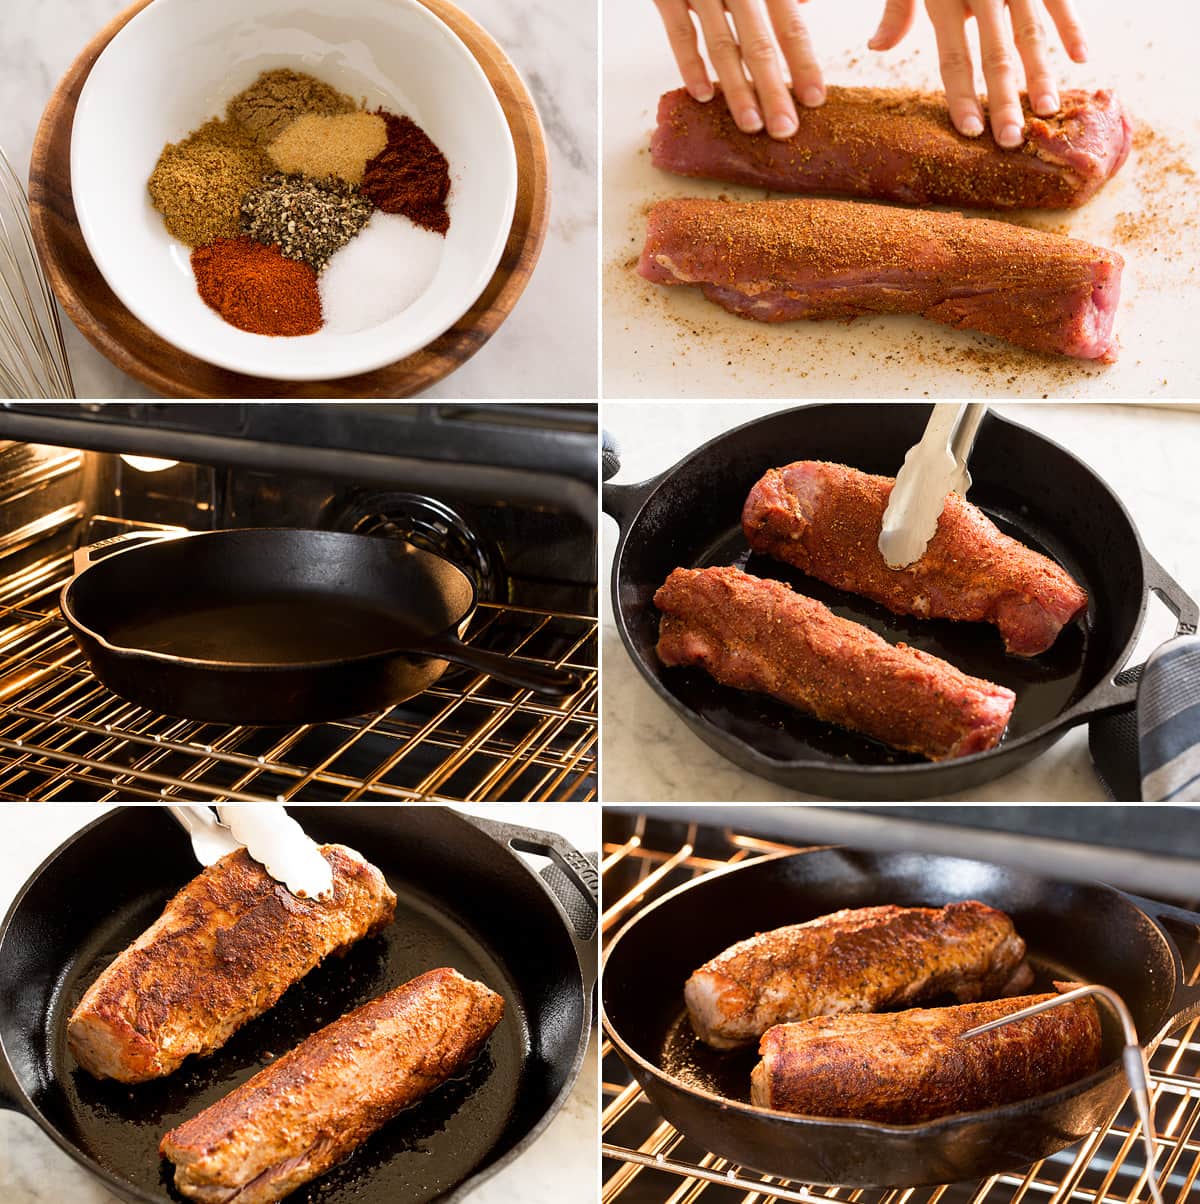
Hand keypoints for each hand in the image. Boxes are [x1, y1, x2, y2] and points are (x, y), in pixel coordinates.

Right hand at [653, 0, 825, 139]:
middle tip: (785, 130)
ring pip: (722, 44)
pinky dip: (689, 65)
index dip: (804, 63)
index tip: (815, 99)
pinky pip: (679, 32)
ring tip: (751, 125)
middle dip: (774, 91)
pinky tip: (703, 95)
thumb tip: (804, 8)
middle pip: (760, 43)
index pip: (791, 23)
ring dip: (737, 89)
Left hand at [868, 0, 1088, 145]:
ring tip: (1047, 111)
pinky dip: (1072, 25)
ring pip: (1030, 30)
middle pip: (993, 54)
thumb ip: (897, 8)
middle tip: (1010, 142)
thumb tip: (875, 49)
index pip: (952, 59)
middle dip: (1003, 100)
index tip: (970, 131)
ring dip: (1040, 73)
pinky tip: (1081, 58)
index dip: (961, 96)